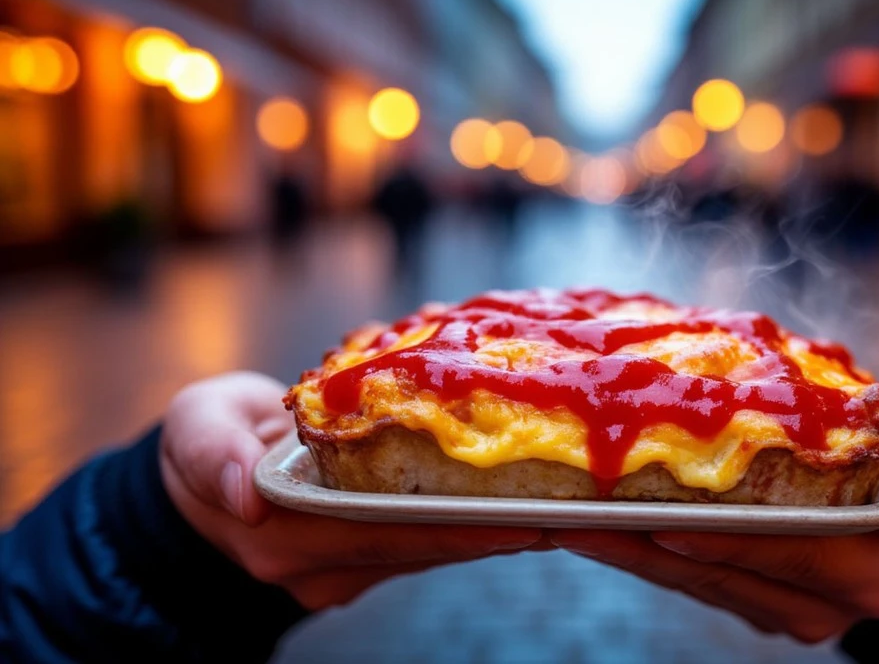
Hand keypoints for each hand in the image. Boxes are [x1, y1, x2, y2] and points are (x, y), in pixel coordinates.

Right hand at [160, 371, 541, 609]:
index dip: (455, 530)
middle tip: (565, 515)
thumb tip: (247, 496)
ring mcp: (344, 566)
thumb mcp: (192, 433)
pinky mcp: (361, 553)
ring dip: (488, 528)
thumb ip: (213, 458)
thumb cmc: (202, 440)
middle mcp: (323, 566)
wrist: (199, 470)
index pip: (387, 536)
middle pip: (424, 548)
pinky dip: (462, 519)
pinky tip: (507, 499)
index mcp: (288, 540)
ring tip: (556, 507)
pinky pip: (421, 538)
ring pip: (430, 548)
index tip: (520, 523)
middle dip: (492, 532)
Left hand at [550, 399, 878, 642]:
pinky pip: (692, 570)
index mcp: (870, 571)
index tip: (654, 516)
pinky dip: (644, 543)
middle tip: (574, 510)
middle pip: (716, 570)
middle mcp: (821, 603)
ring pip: (691, 576)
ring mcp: (784, 604)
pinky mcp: (756, 593)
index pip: (782, 552)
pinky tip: (601, 515)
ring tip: (566, 512)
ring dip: (628, 545)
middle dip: (641, 542)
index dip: (720, 536)